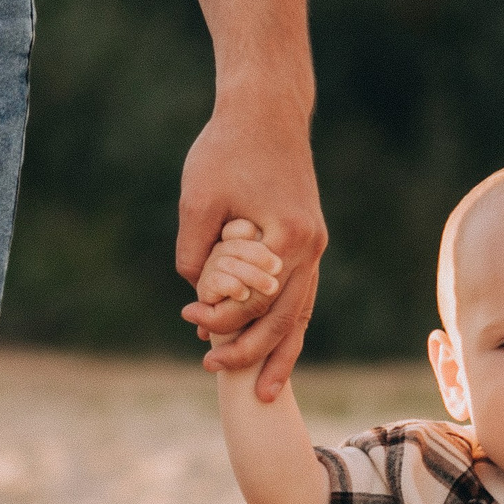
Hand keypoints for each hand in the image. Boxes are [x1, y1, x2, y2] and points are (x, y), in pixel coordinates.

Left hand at [176, 102, 325, 401]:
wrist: (266, 111)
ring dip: (280, 352)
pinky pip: (302, 296)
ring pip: (301, 314)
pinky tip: (277, 349)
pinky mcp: (308, 241)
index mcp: (287, 237)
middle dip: (252, 352)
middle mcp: (310, 247)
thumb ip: (195, 250)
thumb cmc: (228, 147)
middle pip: (285, 318)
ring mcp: (314, 247)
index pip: (254, 299)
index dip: (220, 318)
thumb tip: (197, 294)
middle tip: (215, 372)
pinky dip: (289, 325)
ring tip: (264, 392)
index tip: (189, 321)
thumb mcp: (199, 197)